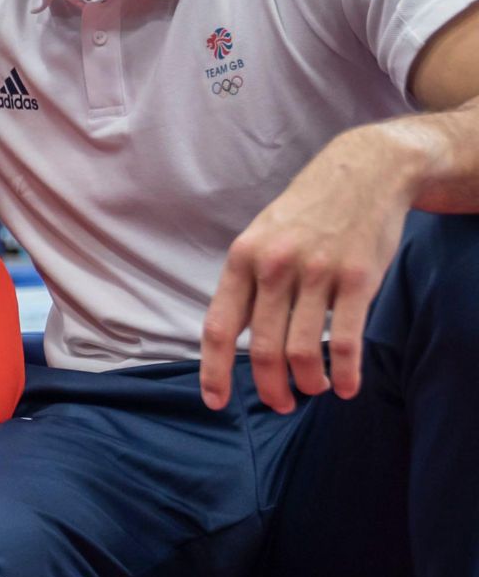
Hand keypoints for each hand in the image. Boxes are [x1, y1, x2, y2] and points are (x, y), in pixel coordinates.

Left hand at [200, 129, 406, 412]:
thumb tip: (234, 337)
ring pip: (303, 350)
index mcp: (242, 259)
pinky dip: (346, 372)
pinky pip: (347, 340)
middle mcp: (274, 267)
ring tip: (314, 389)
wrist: (362, 173)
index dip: (215, 371)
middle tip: (281, 404)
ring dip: (308, 382)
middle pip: (264, 348)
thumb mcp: (261, 237)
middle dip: (270, 387)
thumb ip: (248, 284)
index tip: (216, 402)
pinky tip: (347, 387)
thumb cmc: (306, 213)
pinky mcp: (357, 278)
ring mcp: (317, 273)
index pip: (220, 327)